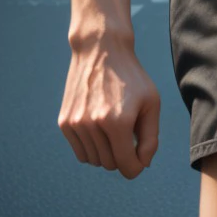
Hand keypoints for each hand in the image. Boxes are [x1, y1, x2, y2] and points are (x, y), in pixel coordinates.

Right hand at [58, 40, 160, 179]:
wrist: (101, 49)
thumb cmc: (131, 77)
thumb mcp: (151, 102)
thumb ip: (151, 138)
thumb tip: (142, 165)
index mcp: (118, 122)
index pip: (127, 167)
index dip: (137, 166)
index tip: (140, 155)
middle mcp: (93, 125)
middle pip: (111, 165)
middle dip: (123, 155)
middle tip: (128, 132)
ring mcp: (76, 124)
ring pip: (95, 161)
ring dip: (106, 151)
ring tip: (113, 126)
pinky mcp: (64, 122)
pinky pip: (80, 153)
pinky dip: (92, 147)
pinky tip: (99, 127)